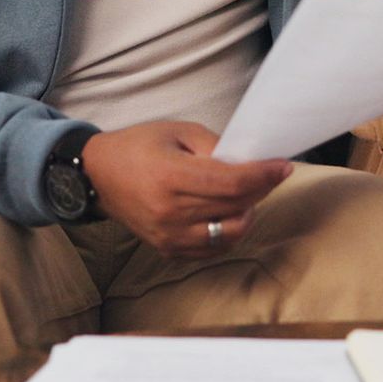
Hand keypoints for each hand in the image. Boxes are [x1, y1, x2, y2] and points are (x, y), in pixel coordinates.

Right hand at [81, 121, 291, 256]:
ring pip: (229, 233)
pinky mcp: (167, 249)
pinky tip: (231, 213)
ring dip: (248, 213)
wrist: (99, 175)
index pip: (232, 184)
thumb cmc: (139, 147)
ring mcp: (168, 236)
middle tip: (271, 174)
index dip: (264, 175)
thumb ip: (215, 147)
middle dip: (262, 189)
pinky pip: (213, 249)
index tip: (283, 166)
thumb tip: (250, 161)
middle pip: (235, 207)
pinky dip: (229, 233)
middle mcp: (169, 212)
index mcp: (170, 177)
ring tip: (249, 194)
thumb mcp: (178, 132)